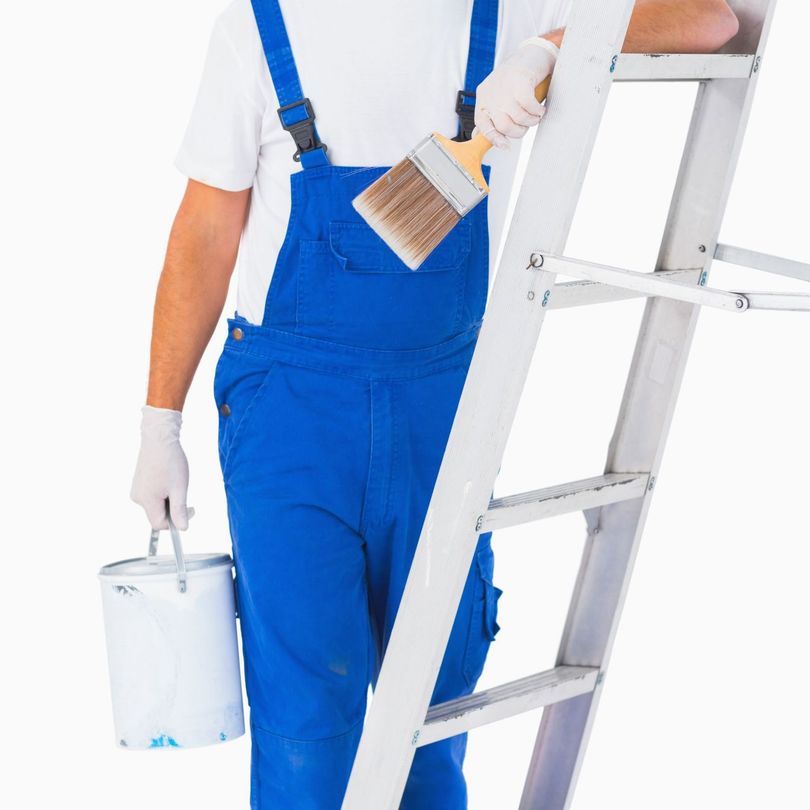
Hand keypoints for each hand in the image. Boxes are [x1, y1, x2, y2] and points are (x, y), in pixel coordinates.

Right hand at [130, 405, 190, 529]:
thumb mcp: (179, 488)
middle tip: (183, 491)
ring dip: (169, 498)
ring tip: (175, 481)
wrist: (159, 438)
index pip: (160, 524)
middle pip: (158, 514)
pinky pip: (153, 494)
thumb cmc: (170, 461)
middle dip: (173, 507)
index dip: (176, 522)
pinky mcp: (139, 482)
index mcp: (147, 501)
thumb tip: (182, 529)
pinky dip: (163, 491)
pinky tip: (168, 477)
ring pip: (156, 504)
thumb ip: (179, 510)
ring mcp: (137, 489)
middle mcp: (138, 497)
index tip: (189, 510)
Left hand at [474, 37, 558, 148]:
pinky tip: (539, 108)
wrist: (533, 54)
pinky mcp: (520, 81)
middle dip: (518, 131)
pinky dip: (537, 111)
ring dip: (531, 121)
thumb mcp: (498, 97)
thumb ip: (490, 116)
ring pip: (518, 118)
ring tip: (536, 115)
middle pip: (503, 125)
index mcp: (483, 97)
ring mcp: (506, 86)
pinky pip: (529, 107)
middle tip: (526, 125)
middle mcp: (492, 92)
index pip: (482, 125)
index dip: (494, 138)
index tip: (505, 146)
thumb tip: (479, 137)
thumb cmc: (516, 78)